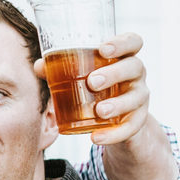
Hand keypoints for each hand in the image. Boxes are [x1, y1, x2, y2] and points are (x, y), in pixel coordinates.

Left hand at [34, 31, 147, 145]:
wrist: (115, 120)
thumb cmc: (97, 88)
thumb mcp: (81, 77)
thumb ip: (60, 69)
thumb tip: (40, 66)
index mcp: (123, 57)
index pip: (132, 42)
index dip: (122, 42)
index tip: (103, 49)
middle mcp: (135, 74)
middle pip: (134, 67)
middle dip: (114, 74)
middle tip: (93, 82)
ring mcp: (139, 97)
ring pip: (136, 98)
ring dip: (118, 104)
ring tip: (99, 111)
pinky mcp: (138, 120)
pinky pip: (131, 127)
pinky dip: (114, 134)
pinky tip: (96, 137)